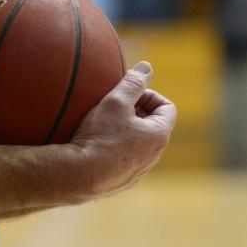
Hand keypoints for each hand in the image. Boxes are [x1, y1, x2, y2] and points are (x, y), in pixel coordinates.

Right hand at [70, 61, 176, 198]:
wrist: (80, 175)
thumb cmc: (100, 135)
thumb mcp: (116, 101)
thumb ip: (132, 82)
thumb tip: (146, 67)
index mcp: (159, 135)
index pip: (167, 107)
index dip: (148, 94)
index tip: (127, 93)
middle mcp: (155, 155)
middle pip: (153, 124)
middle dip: (136, 110)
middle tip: (113, 105)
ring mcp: (139, 170)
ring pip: (139, 142)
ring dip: (126, 129)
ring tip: (102, 123)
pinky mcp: (124, 180)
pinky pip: (126, 157)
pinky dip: (117, 146)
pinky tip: (96, 143)